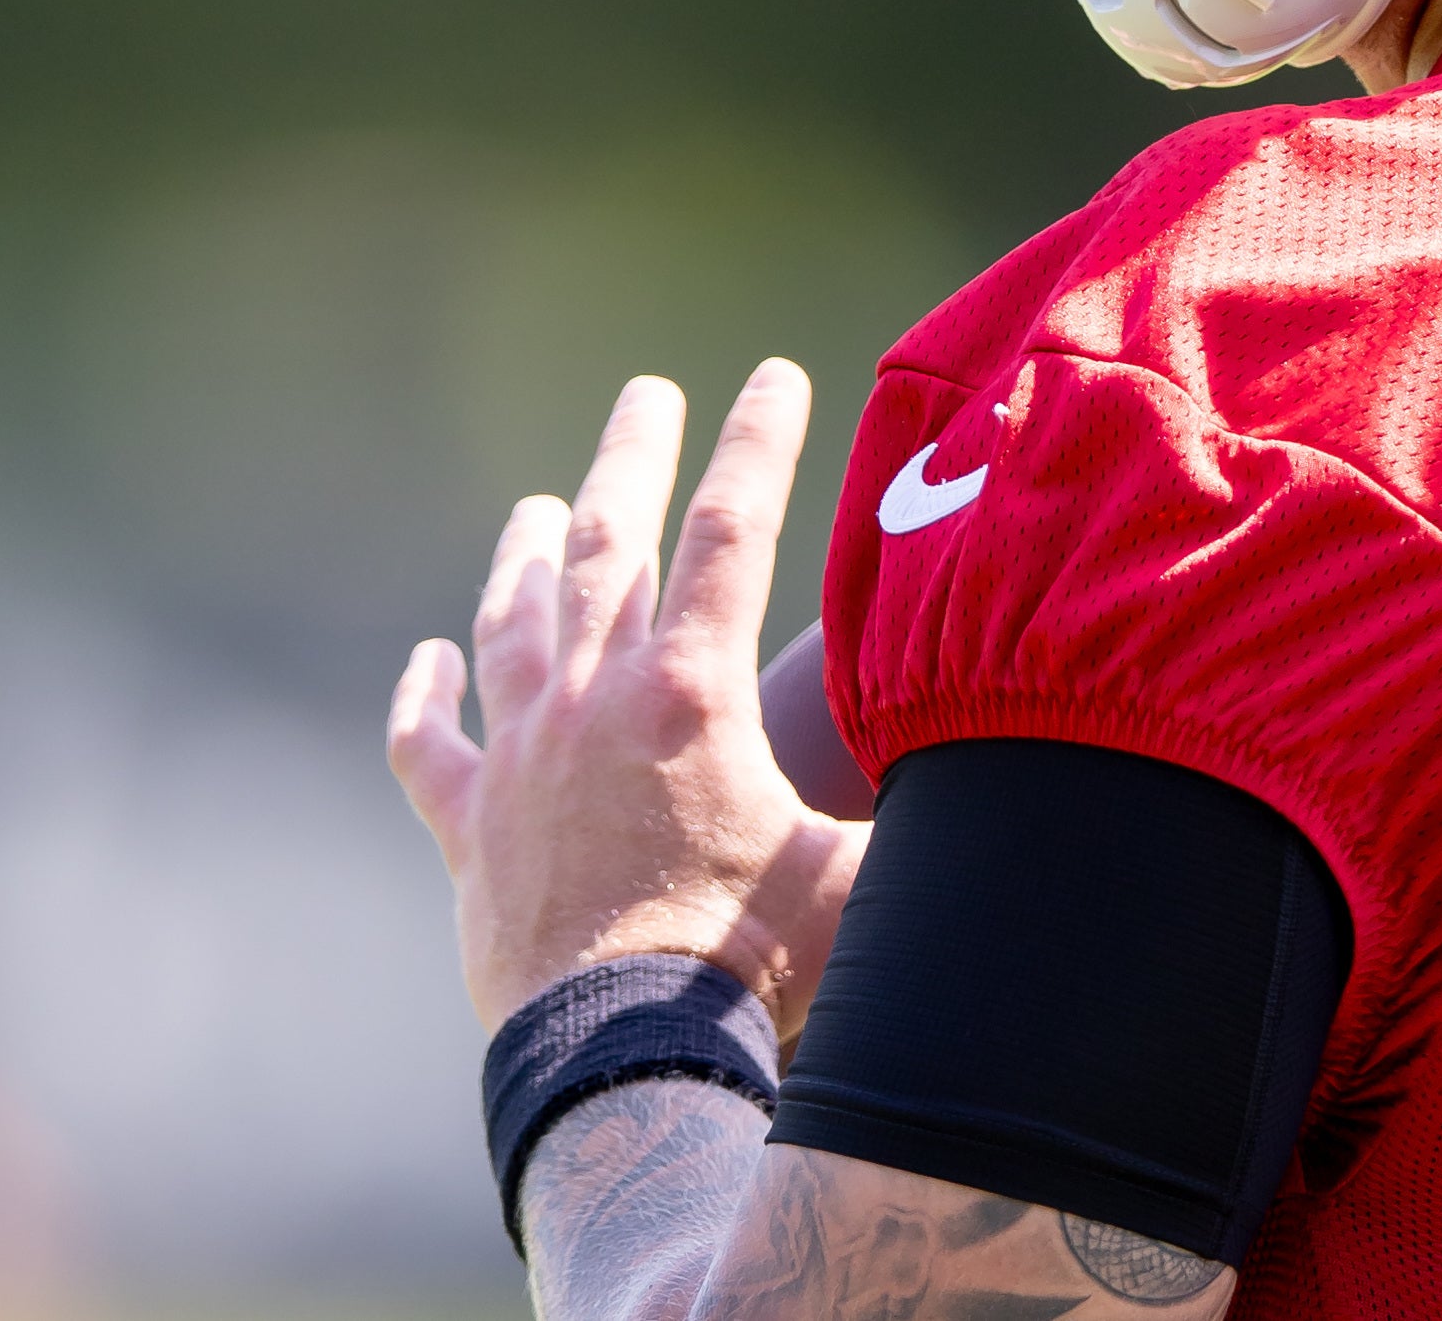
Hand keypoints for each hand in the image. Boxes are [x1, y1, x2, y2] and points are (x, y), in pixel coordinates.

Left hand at [388, 362, 866, 1035]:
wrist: (621, 1066)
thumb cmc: (752, 972)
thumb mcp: (854, 877)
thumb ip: (912, 813)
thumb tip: (1016, 776)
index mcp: (689, 699)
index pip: (734, 534)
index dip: (761, 444)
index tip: (776, 375)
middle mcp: (593, 706)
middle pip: (611, 546)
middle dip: (635, 456)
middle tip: (649, 391)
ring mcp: (520, 762)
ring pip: (514, 624)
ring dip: (528, 555)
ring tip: (542, 504)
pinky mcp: (471, 833)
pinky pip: (433, 748)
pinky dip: (425, 699)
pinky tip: (425, 663)